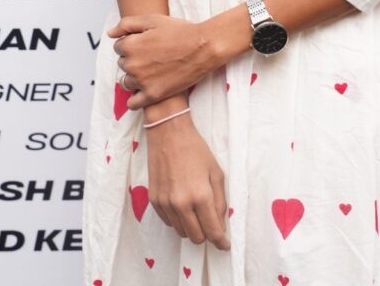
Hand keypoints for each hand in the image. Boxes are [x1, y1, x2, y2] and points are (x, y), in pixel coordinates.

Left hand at [108, 13, 213, 108]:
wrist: (203, 47)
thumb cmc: (180, 31)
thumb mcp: (153, 20)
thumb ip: (127, 24)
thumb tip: (110, 34)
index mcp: (130, 45)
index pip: (119, 47)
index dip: (132, 43)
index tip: (145, 44)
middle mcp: (132, 65)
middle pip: (123, 64)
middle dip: (133, 59)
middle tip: (152, 55)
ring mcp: (142, 82)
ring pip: (126, 82)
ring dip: (134, 77)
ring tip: (152, 71)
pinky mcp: (152, 95)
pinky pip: (133, 103)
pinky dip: (135, 99)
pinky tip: (145, 91)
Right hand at [146, 111, 230, 250]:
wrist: (168, 134)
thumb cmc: (196, 150)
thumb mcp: (216, 172)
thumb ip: (219, 201)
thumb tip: (220, 224)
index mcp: (200, 196)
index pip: (212, 231)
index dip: (221, 242)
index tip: (225, 245)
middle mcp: (181, 204)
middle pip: (196, 237)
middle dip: (206, 234)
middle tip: (211, 221)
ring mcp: (165, 204)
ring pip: (181, 232)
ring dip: (191, 227)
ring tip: (196, 209)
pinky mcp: (154, 201)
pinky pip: (169, 222)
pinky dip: (178, 219)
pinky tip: (182, 204)